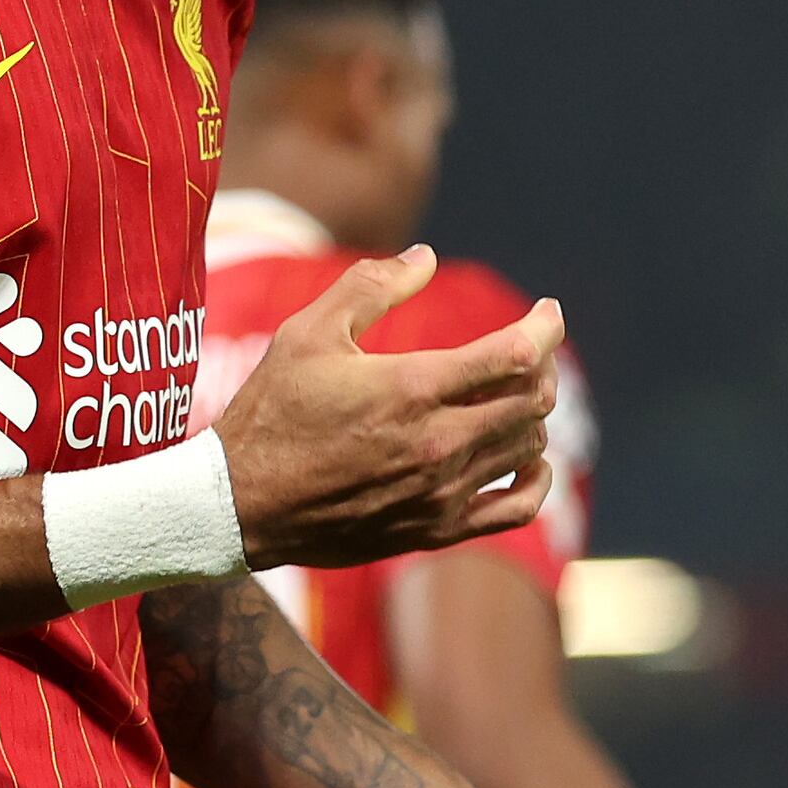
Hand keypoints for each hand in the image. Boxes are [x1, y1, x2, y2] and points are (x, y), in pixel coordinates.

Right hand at [215, 248, 563, 572]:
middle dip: (542, 365)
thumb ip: (371, 288)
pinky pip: (516, 509)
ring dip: (534, 414)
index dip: (546, 326)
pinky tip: (527, 459)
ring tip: (516, 393)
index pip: (517, 353)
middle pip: (533, 399)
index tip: (547, 311)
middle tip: (529, 349)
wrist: (240, 505)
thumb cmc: (270, 412)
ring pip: (527, 447)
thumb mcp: (307, 333)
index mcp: (412, 387)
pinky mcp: (436, 530)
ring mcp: (441, 492)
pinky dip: (536, 480)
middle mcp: (438, 442)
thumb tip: (426, 257)